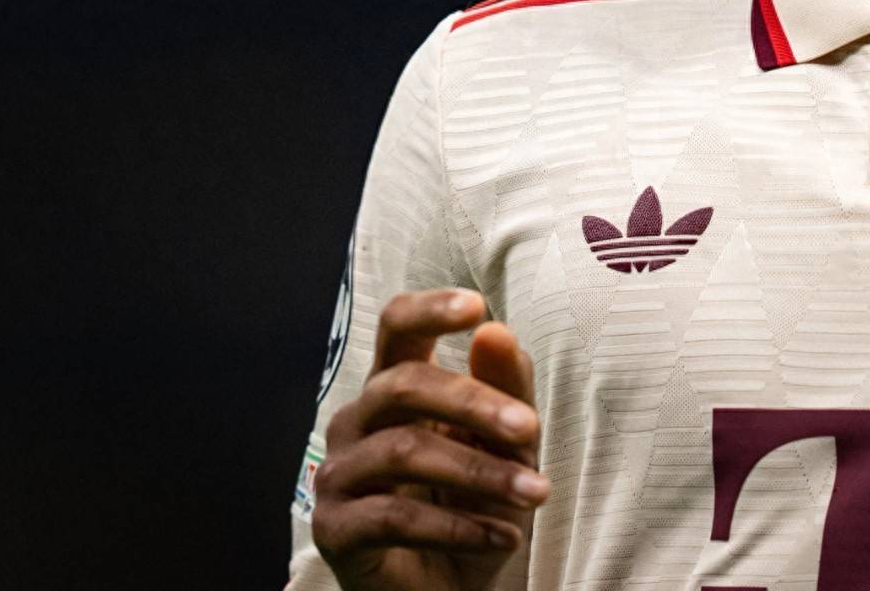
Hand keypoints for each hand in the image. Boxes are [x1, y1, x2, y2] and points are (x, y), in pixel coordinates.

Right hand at [312, 289, 549, 590]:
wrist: (449, 584)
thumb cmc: (474, 502)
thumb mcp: (506, 444)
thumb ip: (506, 388)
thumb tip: (497, 332)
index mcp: (395, 387)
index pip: (396, 327)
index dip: (428, 311)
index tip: (476, 307)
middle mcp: (357, 421)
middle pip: (403, 385)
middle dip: (474, 403)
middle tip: (531, 430)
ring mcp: (339, 474)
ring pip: (404, 451)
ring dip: (479, 472)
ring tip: (535, 493)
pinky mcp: (334, 529)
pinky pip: (395, 517)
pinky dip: (459, 526)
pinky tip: (503, 536)